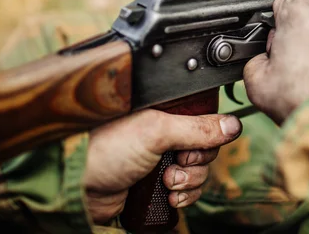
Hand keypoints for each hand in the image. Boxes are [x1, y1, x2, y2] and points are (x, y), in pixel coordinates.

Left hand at [82, 110, 241, 223]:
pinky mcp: (155, 183)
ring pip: (197, 172)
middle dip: (196, 163)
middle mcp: (165, 134)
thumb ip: (198, 127)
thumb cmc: (105, 147)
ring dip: (189, 181)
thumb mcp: (156, 131)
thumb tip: (233, 124)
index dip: (207, 135)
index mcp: (165, 112)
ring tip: (168, 182)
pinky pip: (186, 190)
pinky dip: (184, 196)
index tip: (192, 146)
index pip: (205, 120)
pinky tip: (170, 196)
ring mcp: (160, 159)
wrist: (75, 185)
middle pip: (205, 149)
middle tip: (177, 164)